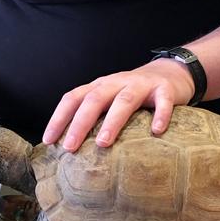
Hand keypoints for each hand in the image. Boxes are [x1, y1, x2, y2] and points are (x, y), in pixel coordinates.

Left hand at [42, 58, 195, 151]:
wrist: (171, 73)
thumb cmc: (134, 93)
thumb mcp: (110, 99)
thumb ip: (94, 116)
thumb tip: (69, 147)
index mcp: (100, 87)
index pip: (73, 98)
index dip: (59, 118)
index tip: (48, 141)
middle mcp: (117, 83)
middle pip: (95, 100)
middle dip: (80, 123)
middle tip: (70, 147)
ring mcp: (141, 85)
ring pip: (124, 100)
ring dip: (112, 121)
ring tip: (103, 142)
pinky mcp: (165, 90)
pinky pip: (162, 102)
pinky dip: (160, 115)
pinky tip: (157, 131)